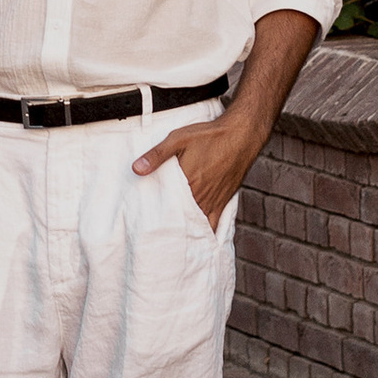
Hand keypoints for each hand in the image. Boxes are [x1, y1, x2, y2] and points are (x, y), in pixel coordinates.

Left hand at [132, 114, 256, 229]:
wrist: (241, 135)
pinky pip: (214, 224)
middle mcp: (200, 197)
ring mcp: (212, 202)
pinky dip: (206, 232)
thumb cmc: (209, 136)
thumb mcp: (178, 139)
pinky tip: (199, 240)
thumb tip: (136, 169)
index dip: (155, 216)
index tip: (143, 224)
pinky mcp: (223, 202)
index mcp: (187, 183)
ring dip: (184, 231)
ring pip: (196, 224)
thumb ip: (157, 155)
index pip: (166, 208)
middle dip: (167, 226)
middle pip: (180, 219)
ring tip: (171, 242)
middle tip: (153, 237)